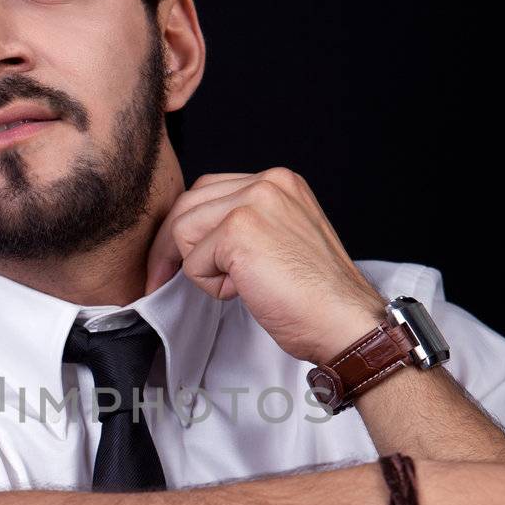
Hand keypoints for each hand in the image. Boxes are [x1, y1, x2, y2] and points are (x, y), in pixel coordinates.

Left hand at [144, 168, 386, 361]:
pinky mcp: (239, 230)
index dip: (189, 228)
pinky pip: (192, 260)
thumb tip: (197, 237)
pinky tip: (245, 292)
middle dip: (170, 245)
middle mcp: (268, 182)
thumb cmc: (316, 298)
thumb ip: (246, 227)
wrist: (343, 322)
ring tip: (238, 286)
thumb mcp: (281, 243)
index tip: (175, 260)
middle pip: (188, 203)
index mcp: (280, 183)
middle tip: (161, 278)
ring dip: (200, 268)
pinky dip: (210, 285)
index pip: (210, 191)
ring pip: (183, 230)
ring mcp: (254, 202)